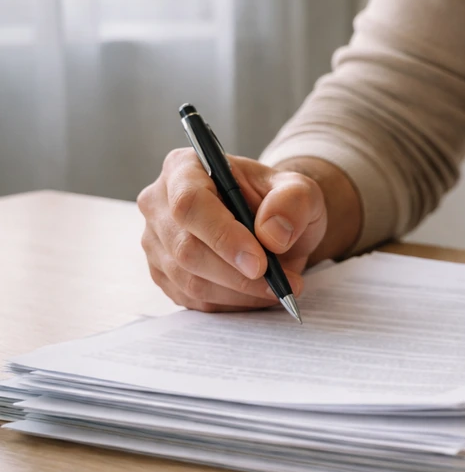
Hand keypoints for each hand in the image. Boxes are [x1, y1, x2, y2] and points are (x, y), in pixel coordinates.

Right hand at [138, 149, 326, 311]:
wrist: (273, 225)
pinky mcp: (164, 274)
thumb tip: (272, 234)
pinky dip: (231, 303)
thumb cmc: (279, 202)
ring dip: (239, 293)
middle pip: (187, 249)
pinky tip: (256, 293)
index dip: (223, 237)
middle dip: (237, 274)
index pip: (190, 204)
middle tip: (280, 284)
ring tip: (278, 288)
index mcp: (185, 168)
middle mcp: (160, 203)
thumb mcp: (301, 191)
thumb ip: (293, 202)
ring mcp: (157, 242)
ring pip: (190, 281)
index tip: (259, 263)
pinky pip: (193, 300)